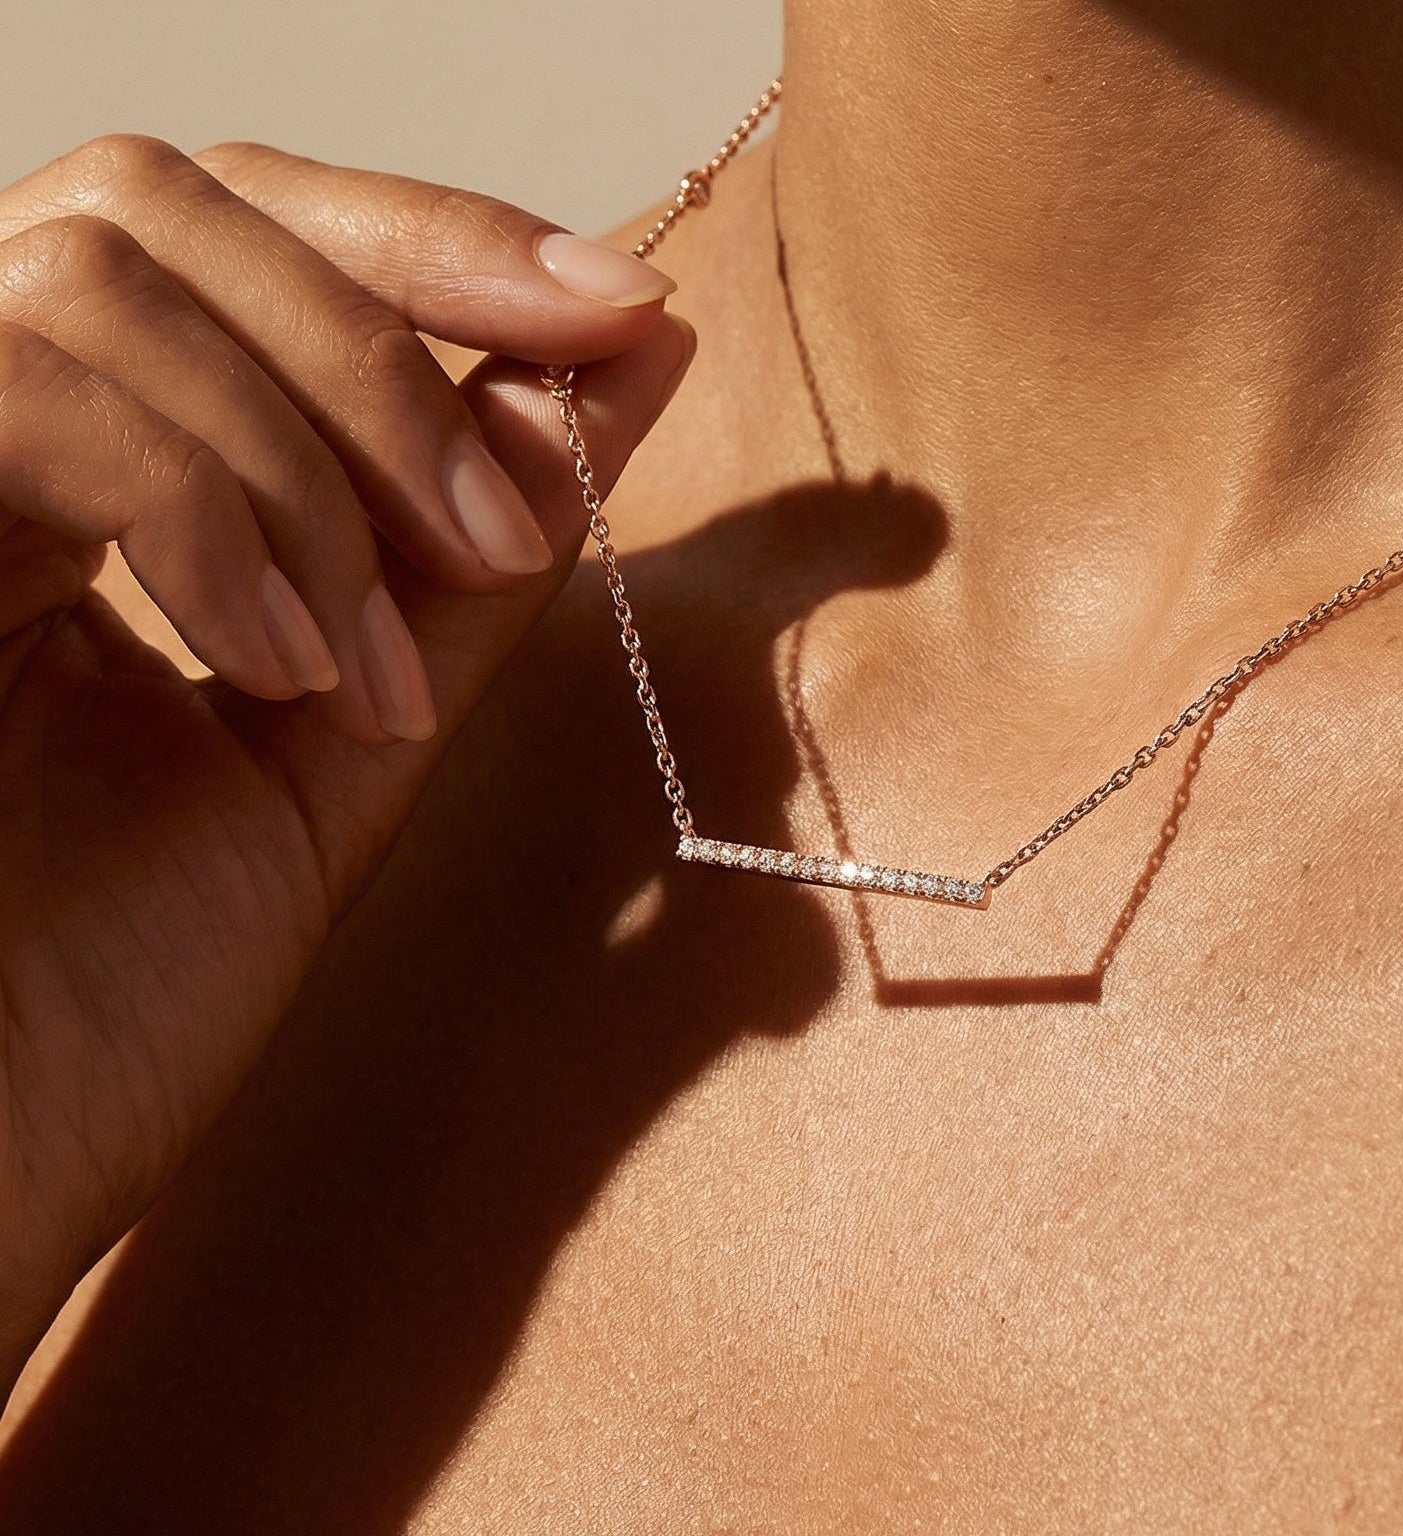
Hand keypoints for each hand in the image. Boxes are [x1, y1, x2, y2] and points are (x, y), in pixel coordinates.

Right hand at [0, 135, 692, 1385]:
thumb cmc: (118, 995)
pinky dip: (199, 508)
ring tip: (371, 672)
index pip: (243, 234)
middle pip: (172, 202)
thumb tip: (612, 381)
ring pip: (106, 274)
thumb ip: (466, 561)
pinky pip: (27, 393)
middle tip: (508, 526)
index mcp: (76, 468)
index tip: (625, 307)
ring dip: (310, 466)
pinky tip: (279, 664)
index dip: (441, 239)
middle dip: (392, 342)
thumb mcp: (349, 739)